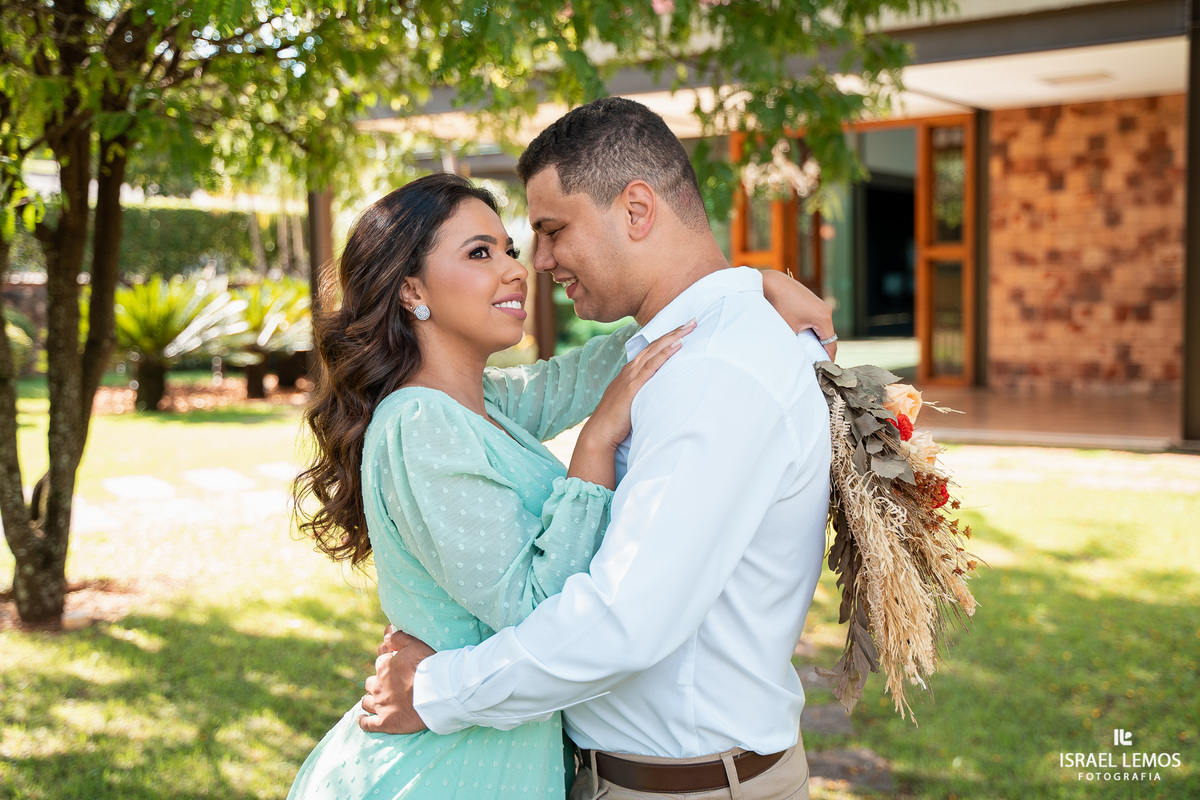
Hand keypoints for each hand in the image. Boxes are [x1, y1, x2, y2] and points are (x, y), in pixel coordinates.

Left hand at [358, 626, 435, 734]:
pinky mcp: (385, 722)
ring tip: (378, 700)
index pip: (380, 662)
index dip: (389, 664)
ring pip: (367, 702)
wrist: (439, 692)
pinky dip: (363, 721)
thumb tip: (386, 635)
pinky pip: (367, 724)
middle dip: (378, 683)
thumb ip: (398, 638)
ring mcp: (380, 705)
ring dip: (371, 700)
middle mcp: (378, 685)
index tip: (397, 667)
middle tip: (391, 685)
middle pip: (371, 683)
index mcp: (384, 666)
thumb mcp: (415, 644)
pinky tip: (362, 719)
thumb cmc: (430, 667)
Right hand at [568, 319, 694, 489]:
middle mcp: (630, 370)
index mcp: (630, 373)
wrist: (600, 433)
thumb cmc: (616, 422)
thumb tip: (657, 395)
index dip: (667, 338)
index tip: (683, 330)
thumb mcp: (631, 402)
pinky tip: (677, 345)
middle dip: (675, 331)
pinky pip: (652, 366)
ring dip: (673, 337)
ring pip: (655, 351)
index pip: (651, 350)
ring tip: (690, 327)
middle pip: (655, 345)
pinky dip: (665, 353)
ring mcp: (631, 377)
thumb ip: (642, 394)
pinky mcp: (634, 387)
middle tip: (693, 320)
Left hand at [760, 270, 836, 359]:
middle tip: (810, 364)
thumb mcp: (787, 331)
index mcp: (823, 317)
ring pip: (820, 329)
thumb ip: (797, 346)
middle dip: (818, 350)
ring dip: (812, 340)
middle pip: (826, 337)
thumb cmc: (777, 306)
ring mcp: (819, 304)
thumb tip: (800, 359)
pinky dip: (808, 330)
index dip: (826, 359)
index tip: (821, 372)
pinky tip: (797, 336)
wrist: (768, 284)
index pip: (830, 345)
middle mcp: (825, 310)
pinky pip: (814, 320)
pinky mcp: (811, 302)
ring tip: (802, 351)